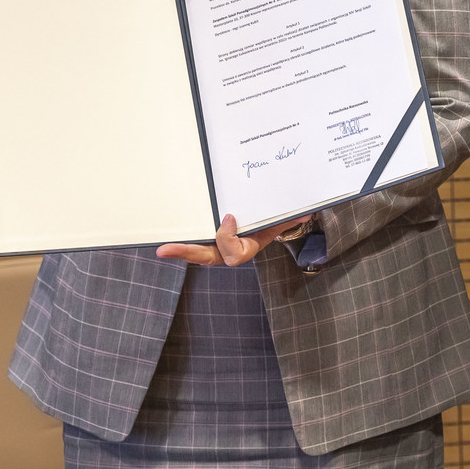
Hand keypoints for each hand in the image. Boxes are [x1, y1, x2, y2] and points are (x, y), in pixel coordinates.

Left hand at [156, 213, 311, 266]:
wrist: (267, 223)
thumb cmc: (272, 220)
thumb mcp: (279, 221)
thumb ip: (290, 218)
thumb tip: (307, 211)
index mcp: (246, 248)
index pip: (232, 253)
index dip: (227, 237)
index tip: (228, 216)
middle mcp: (228, 251)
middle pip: (206, 257)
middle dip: (186, 253)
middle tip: (164, 250)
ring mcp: (216, 246)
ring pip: (197, 253)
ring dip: (179, 252)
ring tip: (162, 250)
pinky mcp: (208, 239)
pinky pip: (195, 243)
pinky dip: (182, 242)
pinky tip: (166, 239)